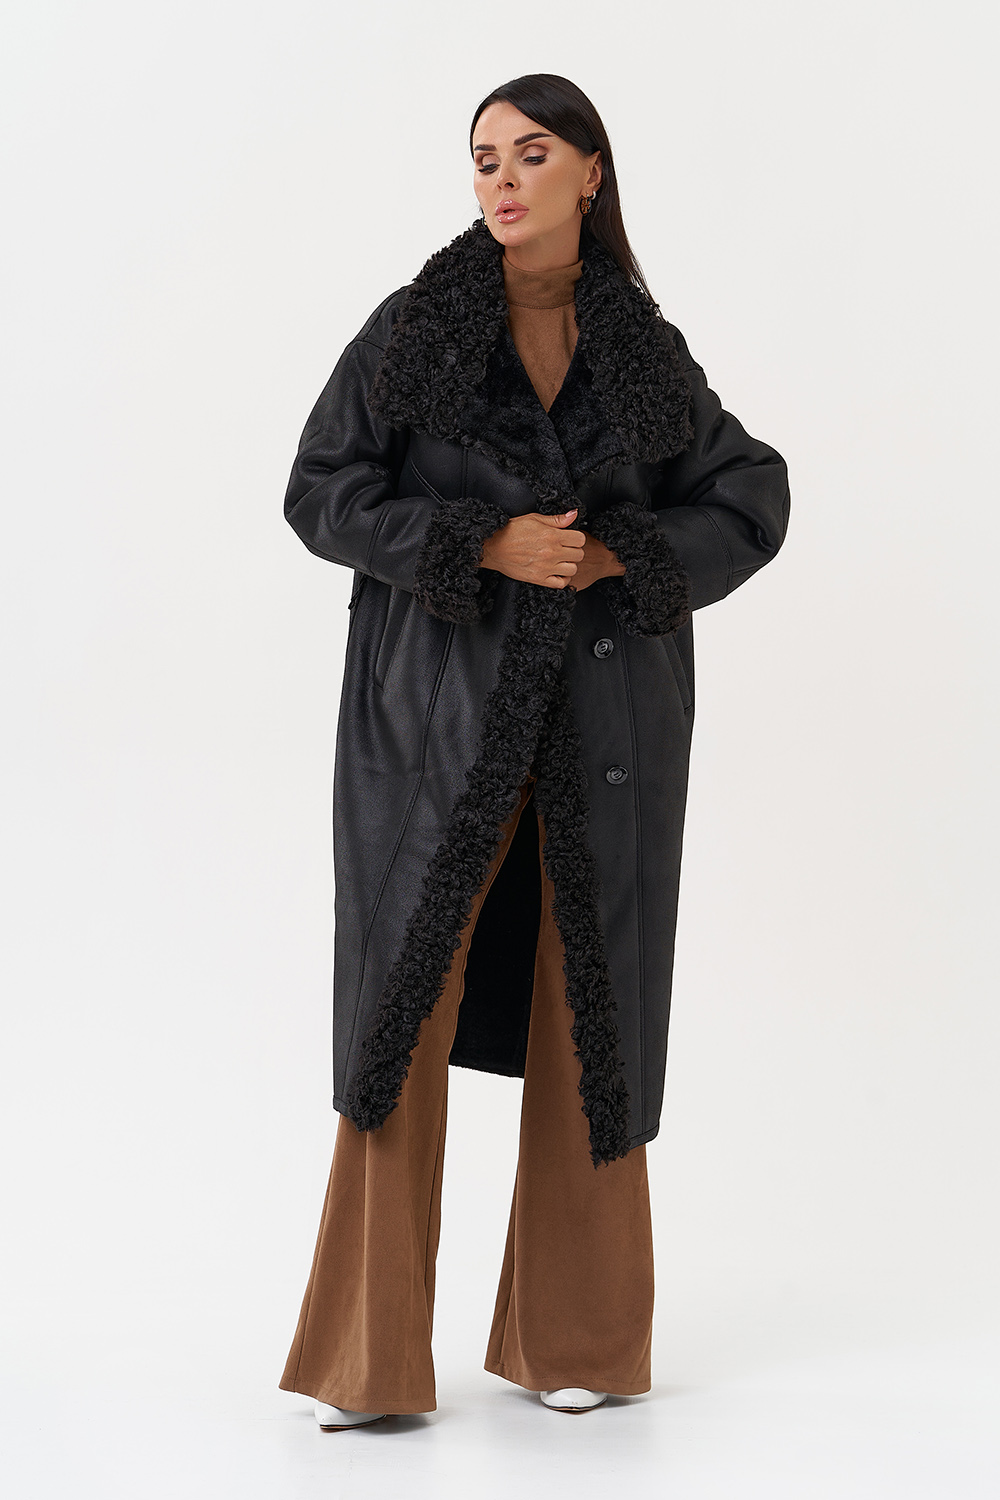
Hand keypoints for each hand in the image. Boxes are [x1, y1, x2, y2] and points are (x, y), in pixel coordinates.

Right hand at [480, 509, 625, 590]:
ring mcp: (546, 568)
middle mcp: (551, 553)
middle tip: (565, 548)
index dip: (577, 538)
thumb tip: (574, 514)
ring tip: (561, 560)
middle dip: (574, 550)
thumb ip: (556, 519)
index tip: (570, 538)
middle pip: (579, 554)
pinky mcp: (538, 579)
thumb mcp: (534, 518)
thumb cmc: (511, 530)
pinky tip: (556, 571)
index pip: (580, 539)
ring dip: (569, 564)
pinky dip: (562, 578)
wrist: (492, 547)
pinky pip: (561, 584)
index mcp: (552, 536)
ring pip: (573, 569)